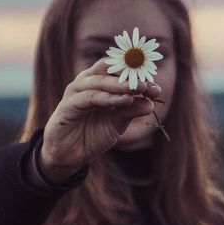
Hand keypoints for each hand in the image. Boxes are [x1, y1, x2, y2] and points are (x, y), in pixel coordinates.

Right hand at [40, 58, 160, 178]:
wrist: (69, 155)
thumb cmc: (92, 134)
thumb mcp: (117, 123)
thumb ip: (131, 111)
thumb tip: (151, 104)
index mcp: (99, 82)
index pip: (119, 70)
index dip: (138, 76)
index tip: (156, 87)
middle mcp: (86, 82)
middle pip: (109, 69)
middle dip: (131, 75)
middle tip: (148, 84)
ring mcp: (76, 91)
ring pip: (100, 81)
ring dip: (121, 84)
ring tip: (139, 89)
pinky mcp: (67, 105)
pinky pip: (90, 97)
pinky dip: (108, 98)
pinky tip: (125, 100)